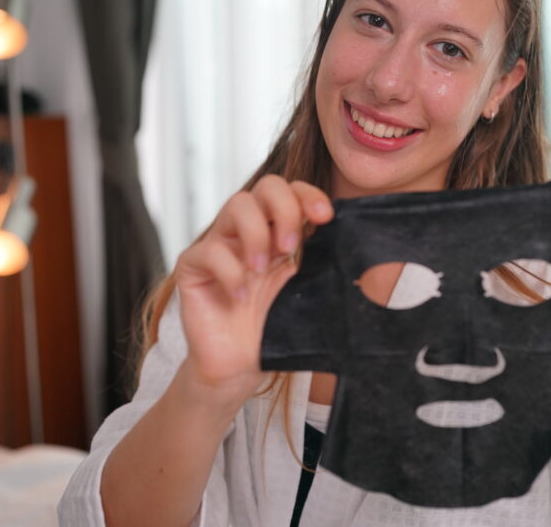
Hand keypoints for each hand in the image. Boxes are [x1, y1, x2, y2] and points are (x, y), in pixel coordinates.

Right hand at [173, 175, 333, 402]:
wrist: (239, 365)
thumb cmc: (272, 327)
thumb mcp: (305, 290)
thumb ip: (322, 263)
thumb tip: (357, 246)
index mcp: (278, 231)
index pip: (293, 191)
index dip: (309, 195)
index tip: (325, 216)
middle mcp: (248, 230)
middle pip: (267, 185)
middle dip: (284, 209)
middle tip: (290, 246)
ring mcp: (219, 243)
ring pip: (236, 205)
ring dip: (256, 234)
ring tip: (262, 270)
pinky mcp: (193, 266)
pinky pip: (208, 250)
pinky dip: (229, 272)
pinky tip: (238, 297)